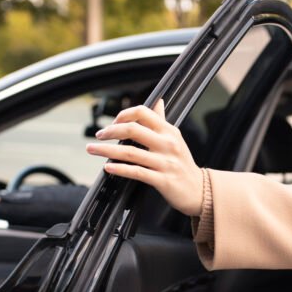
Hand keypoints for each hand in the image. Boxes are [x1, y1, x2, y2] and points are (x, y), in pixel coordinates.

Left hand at [85, 99, 203, 216]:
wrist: (199, 190)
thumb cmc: (183, 164)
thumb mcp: (176, 139)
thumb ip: (162, 121)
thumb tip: (158, 101)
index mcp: (169, 131)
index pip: (143, 113)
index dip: (124, 115)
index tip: (112, 122)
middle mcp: (168, 144)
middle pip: (133, 129)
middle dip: (110, 131)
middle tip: (99, 135)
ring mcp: (165, 162)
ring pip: (130, 152)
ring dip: (107, 150)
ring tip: (92, 149)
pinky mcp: (163, 180)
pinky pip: (137, 172)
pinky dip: (120, 169)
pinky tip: (108, 168)